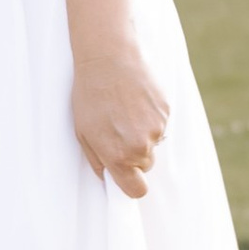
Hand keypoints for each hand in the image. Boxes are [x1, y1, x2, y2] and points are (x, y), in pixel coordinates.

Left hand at [73, 48, 167, 200]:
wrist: (108, 60)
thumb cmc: (90, 96)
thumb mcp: (83, 133)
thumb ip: (98, 161)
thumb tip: (109, 176)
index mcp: (119, 156)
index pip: (137, 190)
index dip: (131, 184)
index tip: (126, 175)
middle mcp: (141, 146)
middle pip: (145, 165)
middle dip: (134, 155)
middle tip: (117, 131)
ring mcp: (156, 128)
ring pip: (153, 143)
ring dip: (141, 133)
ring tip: (124, 110)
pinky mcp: (165, 111)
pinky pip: (159, 124)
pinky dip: (149, 117)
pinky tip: (134, 101)